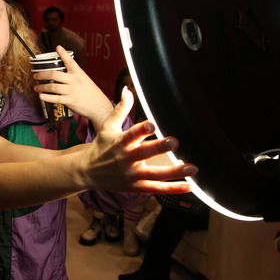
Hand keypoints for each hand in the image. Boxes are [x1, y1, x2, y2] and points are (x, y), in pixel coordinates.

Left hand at [33, 45, 112, 126]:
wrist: (98, 106)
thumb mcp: (84, 79)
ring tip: (36, 87)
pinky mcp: (70, 101)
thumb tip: (61, 72)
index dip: (63, 53)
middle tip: (35, 75)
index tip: (58, 47)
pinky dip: (47, 97)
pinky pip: (56, 98)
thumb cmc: (90, 92)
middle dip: (42, 74)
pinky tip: (41, 96)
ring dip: (41, 87)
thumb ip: (74, 75)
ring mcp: (72, 91)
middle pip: (54, 74)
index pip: (70, 61)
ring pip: (52, 87)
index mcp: (79, 73)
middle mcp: (75, 80)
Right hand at [76, 87, 195, 193]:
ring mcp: (131, 174)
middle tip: (174, 142)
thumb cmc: (101, 146)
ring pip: (154, 174)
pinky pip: (155, 189)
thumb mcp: (108, 127)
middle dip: (159, 147)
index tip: (151, 125)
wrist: (86, 172)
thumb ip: (121, 109)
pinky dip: (171, 189)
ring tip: (192, 168)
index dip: (141, 129)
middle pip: (144, 153)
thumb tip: (128, 90)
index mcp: (120, 142)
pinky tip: (188, 187)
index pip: (131, 134)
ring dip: (174, 172)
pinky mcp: (135, 186)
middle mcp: (126, 158)